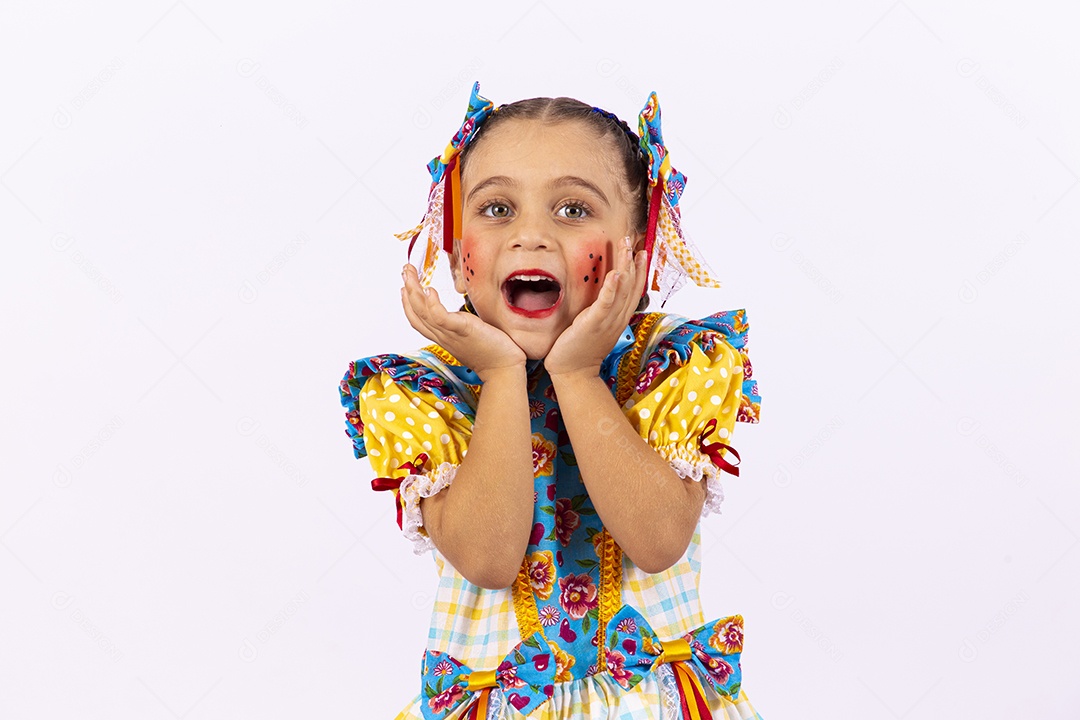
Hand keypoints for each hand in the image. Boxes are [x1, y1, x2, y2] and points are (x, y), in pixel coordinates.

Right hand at [400, 264, 525, 380]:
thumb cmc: (492, 351)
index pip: (418, 319)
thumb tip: (463, 314)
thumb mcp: (470, 334)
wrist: (504, 368)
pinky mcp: (462, 330)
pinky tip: (430, 290)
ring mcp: (451, 333)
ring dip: (413, 291)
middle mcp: (442, 335)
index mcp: (444, 335)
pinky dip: (432, 304)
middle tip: (405, 270)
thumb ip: (462, 324)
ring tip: (410, 273)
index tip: (405, 286)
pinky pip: (441, 317)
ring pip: (423, 312)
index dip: (408, 302)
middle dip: (407, 289)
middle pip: (416, 312)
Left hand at [544, 236, 646, 378]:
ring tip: (627, 247)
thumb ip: (601, 311)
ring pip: (622, 290)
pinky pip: (606, 303)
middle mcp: (618, 317)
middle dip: (633, 261)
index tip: (641, 250)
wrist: (573, 372)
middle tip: (633, 239)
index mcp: (619, 317)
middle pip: (631, 285)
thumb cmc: (580, 349)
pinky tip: (616, 274)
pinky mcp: (594, 323)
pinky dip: (613, 288)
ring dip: (626, 266)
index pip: (633, 290)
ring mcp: (608, 321)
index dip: (639, 270)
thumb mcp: (595, 326)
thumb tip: (602, 296)